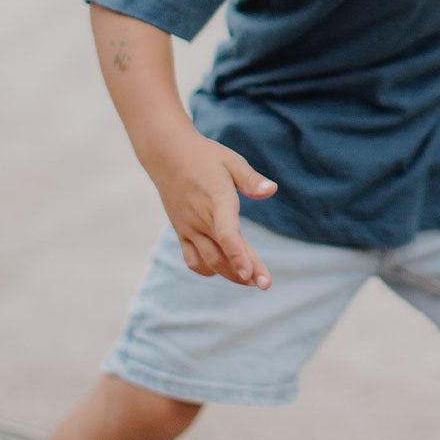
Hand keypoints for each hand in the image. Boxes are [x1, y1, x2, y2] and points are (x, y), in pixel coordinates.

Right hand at [148, 128, 277, 288]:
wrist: (167, 155)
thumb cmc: (205, 156)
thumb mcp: (231, 161)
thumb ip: (251, 179)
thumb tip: (272, 190)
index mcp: (216, 199)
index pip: (227, 233)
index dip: (239, 255)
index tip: (251, 273)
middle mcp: (200, 218)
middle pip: (222, 253)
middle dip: (244, 272)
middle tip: (265, 284)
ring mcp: (188, 227)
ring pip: (208, 261)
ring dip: (230, 274)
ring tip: (251, 280)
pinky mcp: (181, 231)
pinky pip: (192, 259)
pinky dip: (207, 269)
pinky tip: (223, 270)